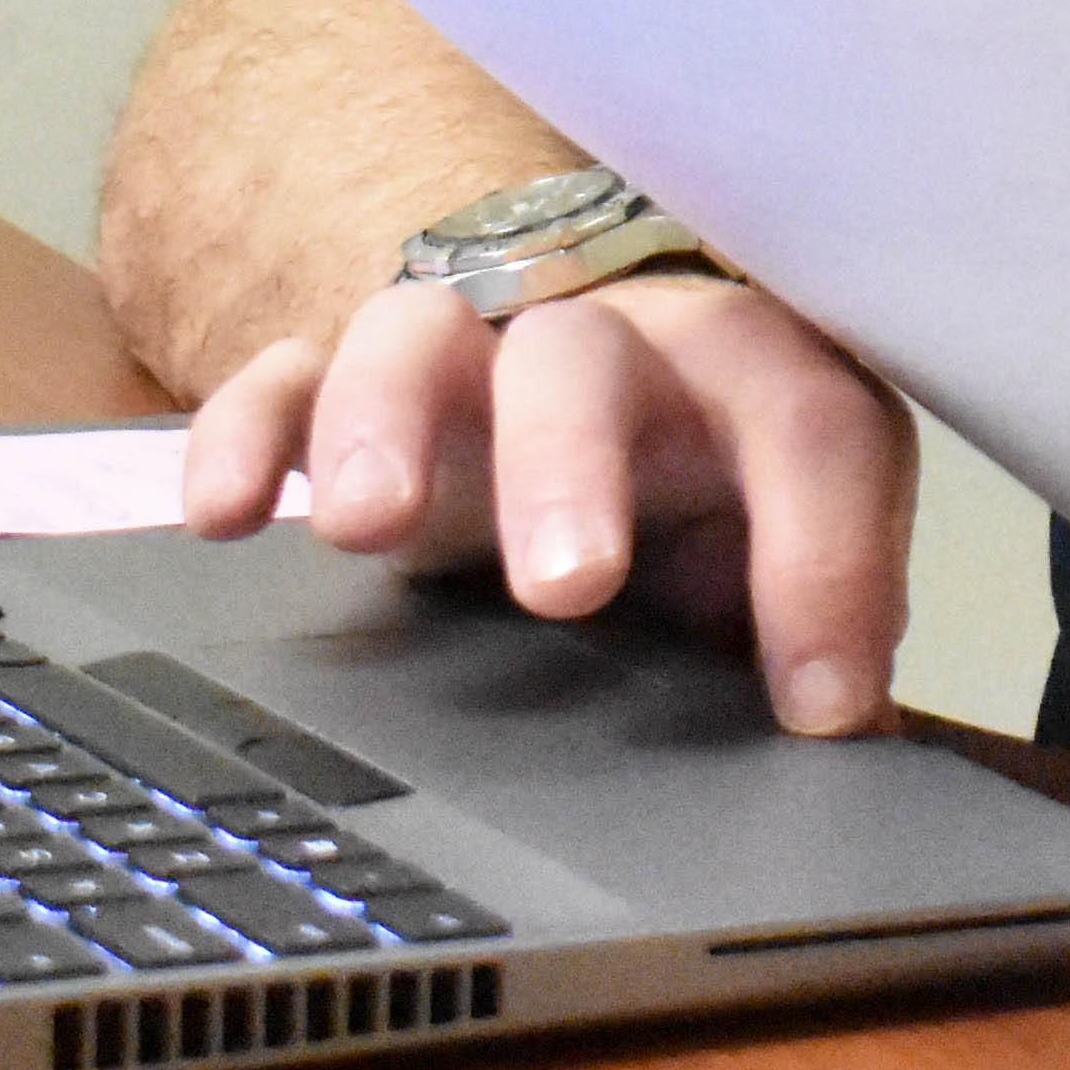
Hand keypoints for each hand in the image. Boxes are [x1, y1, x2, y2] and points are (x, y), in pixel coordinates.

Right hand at [179, 268, 913, 739]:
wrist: (600, 398)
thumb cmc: (708, 489)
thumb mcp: (786, 553)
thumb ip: (827, 631)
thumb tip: (845, 737)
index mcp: (750, 375)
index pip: (811, 427)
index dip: (827, 557)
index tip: (819, 702)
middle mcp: (609, 342)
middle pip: (588, 359)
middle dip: (572, 465)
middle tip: (568, 586)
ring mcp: (467, 353)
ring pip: (418, 333)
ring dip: (387, 419)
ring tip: (364, 525)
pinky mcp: (351, 383)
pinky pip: (286, 374)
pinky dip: (249, 431)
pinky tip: (224, 513)